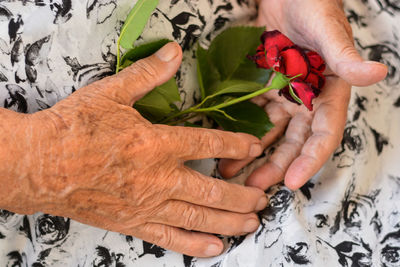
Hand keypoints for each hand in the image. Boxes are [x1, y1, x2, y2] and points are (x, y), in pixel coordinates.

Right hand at [10, 43, 266, 256]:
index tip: (254, 148)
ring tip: (252, 222)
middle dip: (243, 195)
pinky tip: (216, 248)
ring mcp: (147, 206)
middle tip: (263, 197)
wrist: (37, 165)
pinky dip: (195, 244)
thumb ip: (147, 74)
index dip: (236, 145)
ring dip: (230, 221)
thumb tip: (174, 52)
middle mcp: (159, 180)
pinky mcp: (133, 224)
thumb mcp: (111, 92)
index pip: (208, 144)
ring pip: (199, 217)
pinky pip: (171, 238)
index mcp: (156, 144)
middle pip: (214, 191)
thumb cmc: (73, 128)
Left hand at [219, 0, 387, 189]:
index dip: (310, 161)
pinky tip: (224, 142)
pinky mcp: (265, 87)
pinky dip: (240, 129)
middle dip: (275, 166)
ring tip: (230, 171)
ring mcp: (284, 95)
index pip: (323, 135)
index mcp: (329, 93)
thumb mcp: (328, 31)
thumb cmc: (314, 5)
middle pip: (293, 143)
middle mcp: (307, 100)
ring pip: (270, 133)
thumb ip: (345, 56)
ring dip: (252, 153)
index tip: (292, 182)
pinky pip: (253, 113)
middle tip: (252, 187)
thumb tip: (377, 72)